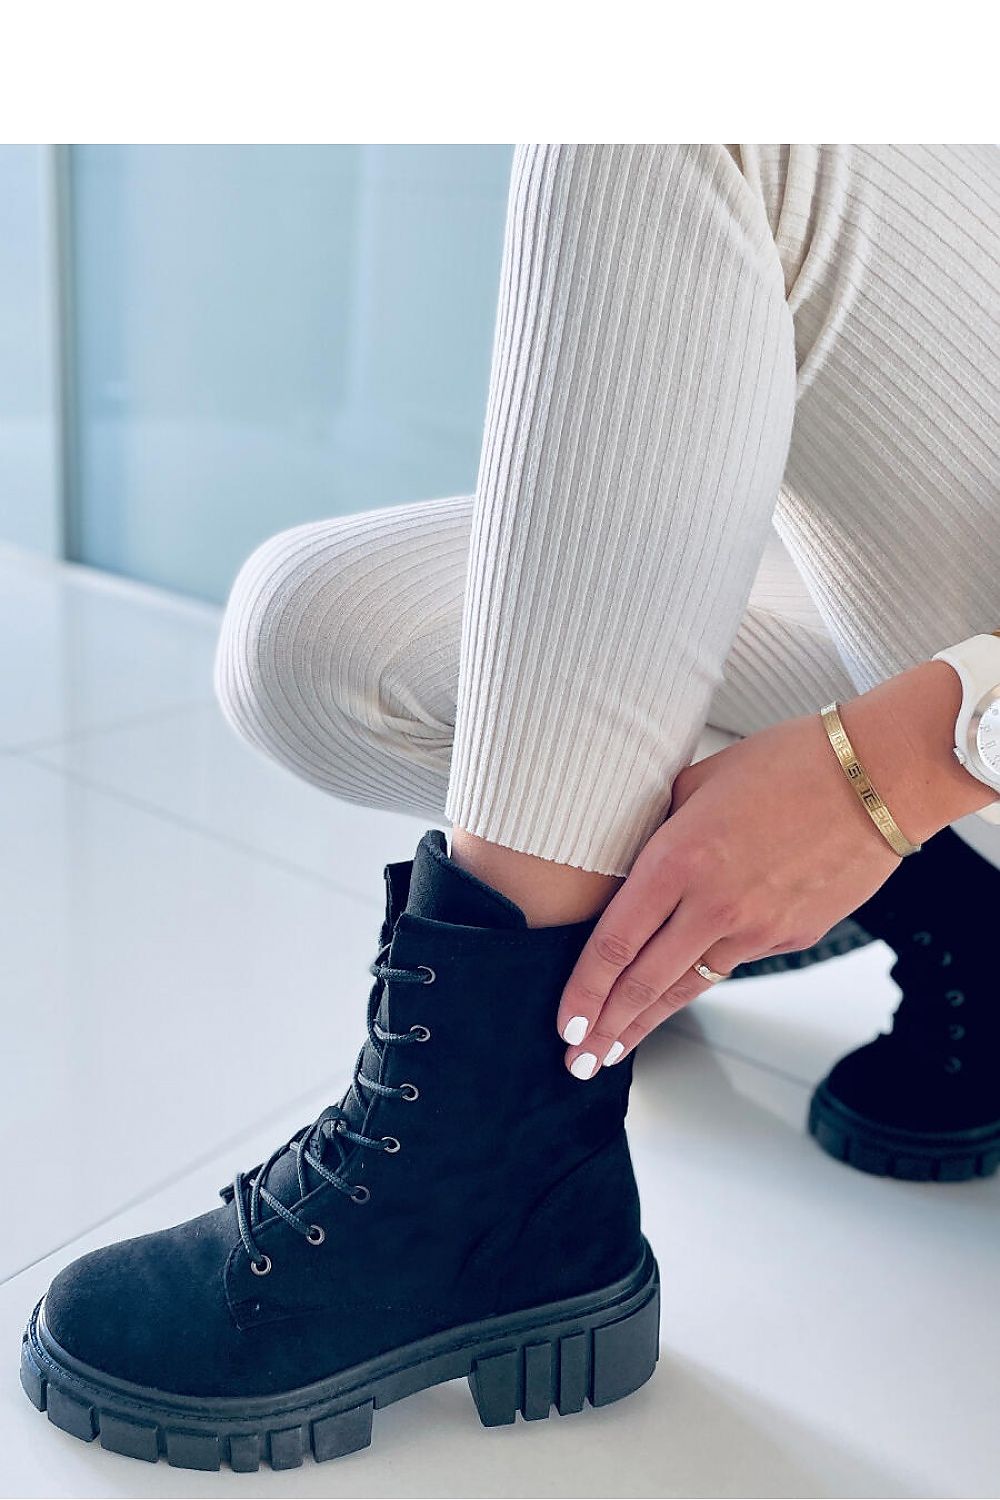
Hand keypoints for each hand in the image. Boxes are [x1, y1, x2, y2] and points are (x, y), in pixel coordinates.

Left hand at [556, 661, 988, 1077]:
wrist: (880, 778)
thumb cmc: (791, 762)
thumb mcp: (699, 780)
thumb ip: (658, 826)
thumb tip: (631, 858)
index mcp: (679, 860)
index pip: (614, 944)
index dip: (583, 992)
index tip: (563, 1023)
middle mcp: (714, 905)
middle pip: (644, 984)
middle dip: (605, 1030)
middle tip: (577, 1061)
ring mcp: (757, 929)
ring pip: (688, 986)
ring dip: (646, 1022)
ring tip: (615, 1049)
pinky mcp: (792, 937)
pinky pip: (734, 962)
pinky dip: (702, 979)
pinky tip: (678, 993)